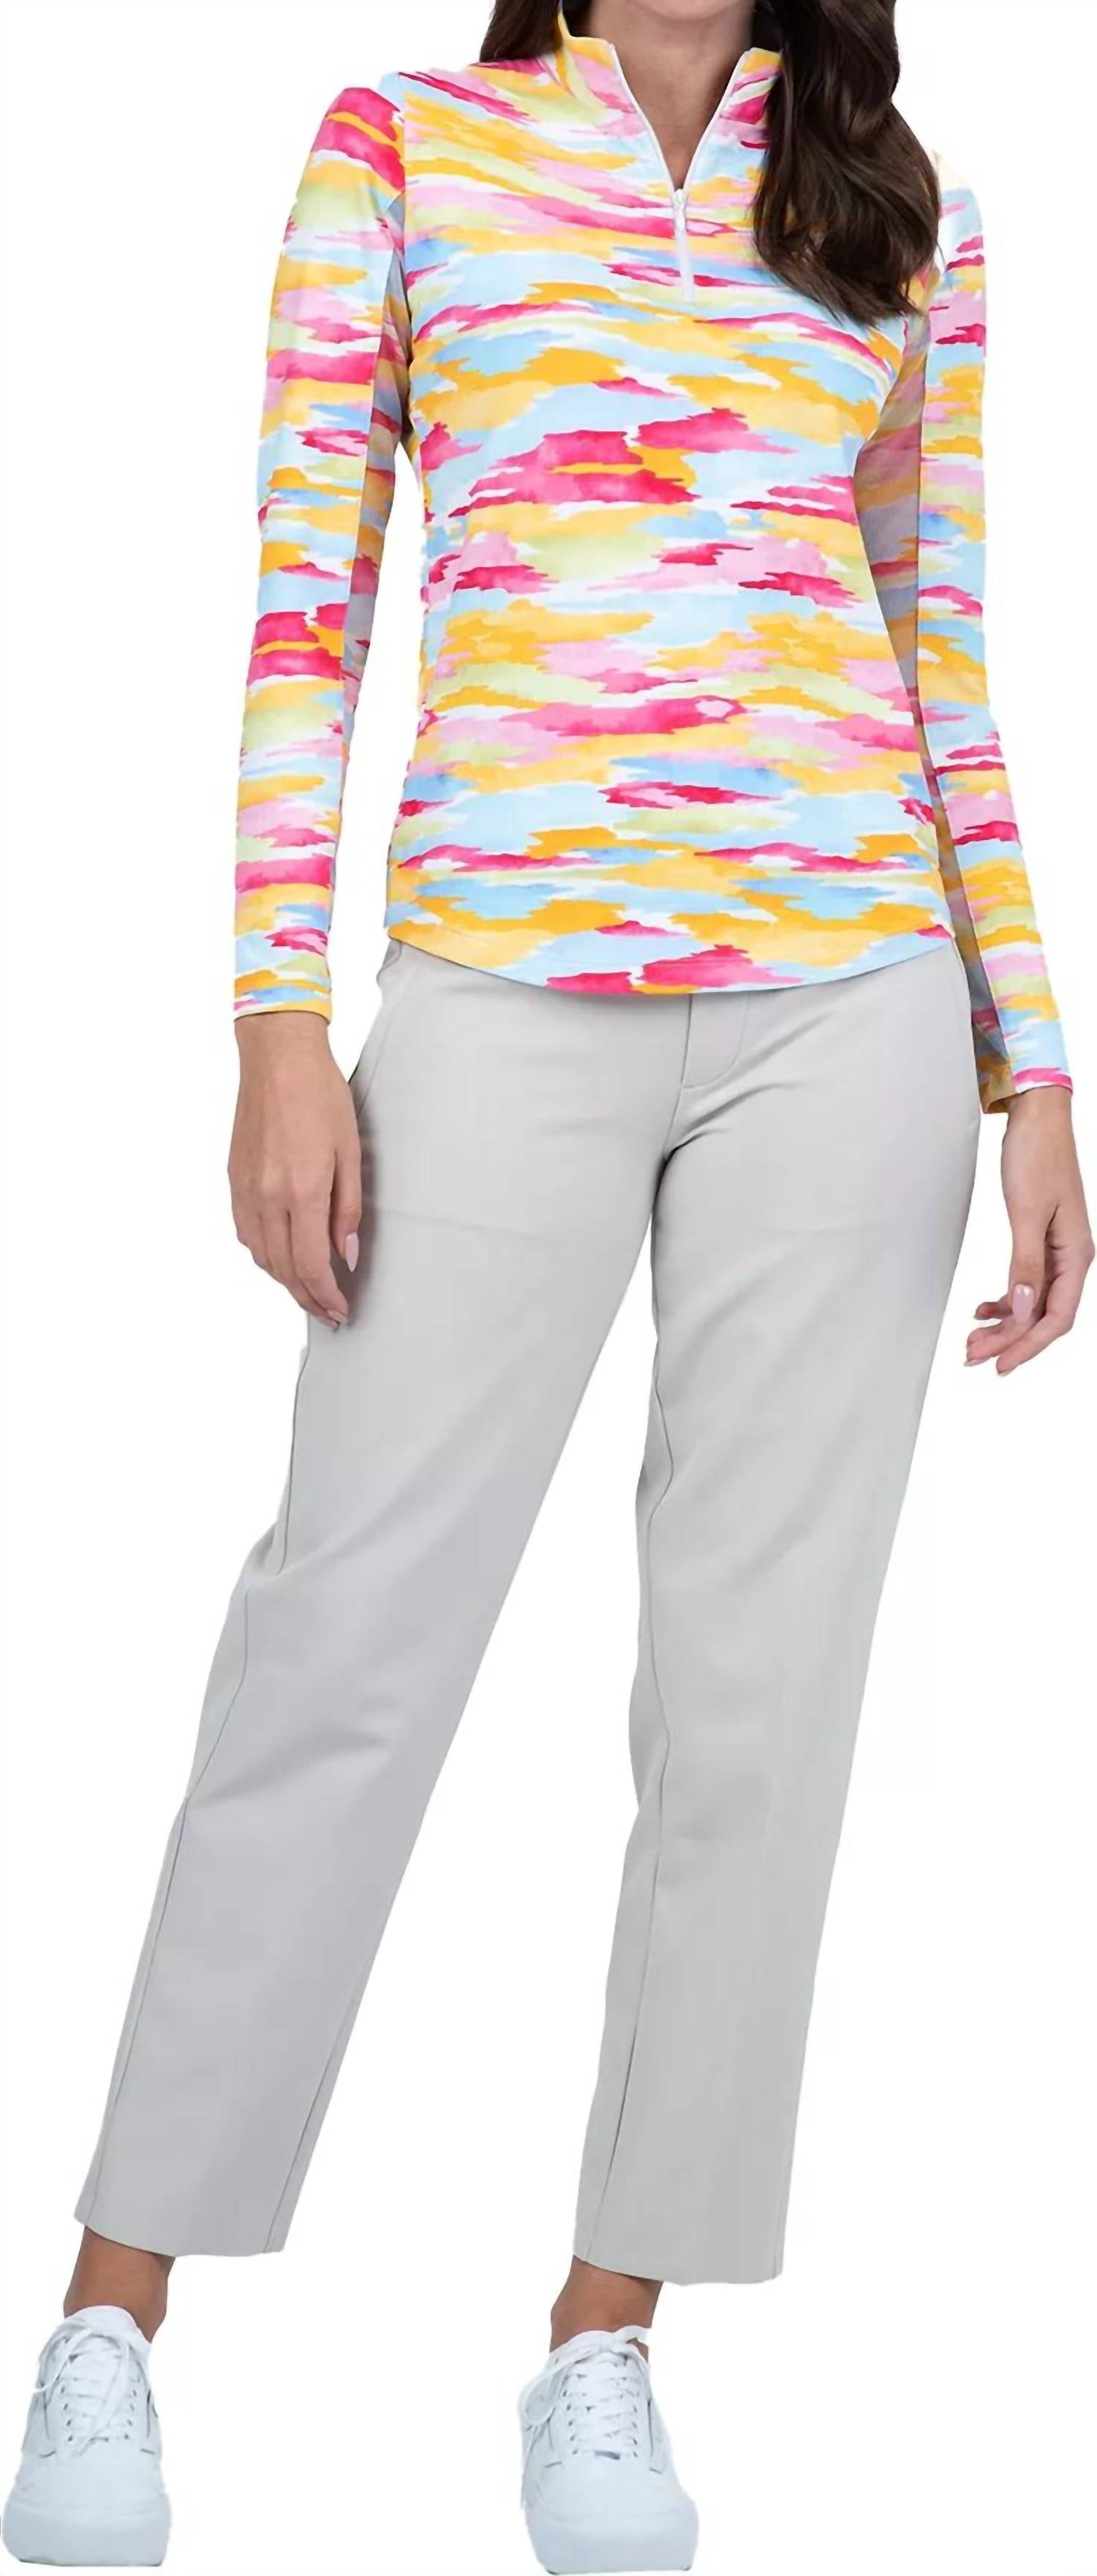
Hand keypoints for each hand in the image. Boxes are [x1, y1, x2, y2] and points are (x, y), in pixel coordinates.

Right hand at [229, 1014, 361, 1324]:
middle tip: (328, 1312)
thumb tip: (346, 1257)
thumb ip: (347, 1211)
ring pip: (261, 1256)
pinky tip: (281, 1255)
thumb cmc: (320, 1096)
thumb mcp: (350, 1153)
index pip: (310, 1266)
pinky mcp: (234, 1180)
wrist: (277, 1059)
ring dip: (285, 1280)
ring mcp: (245, 1190)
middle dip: (307, 1298)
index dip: (325, 1297)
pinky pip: (246, 1233)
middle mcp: (267, 1198)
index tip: (340, 1311)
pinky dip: (264, 1254)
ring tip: (308, 1290)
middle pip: (283, 1269)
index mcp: (300, 1192)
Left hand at [967, 1088, 1092, 1375]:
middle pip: (1041, 1316)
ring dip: (1003, 1324)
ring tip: (972, 1339)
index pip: (1056, 1318)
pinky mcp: (1040, 1240)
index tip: (999, 1365)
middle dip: (1008, 1339)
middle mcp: (1070, 1258)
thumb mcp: (1027, 1212)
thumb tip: (1020, 1309)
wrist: (1036, 1119)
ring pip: (1030, 1302)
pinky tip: (983, 1309)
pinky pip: (1025, 1283)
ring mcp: (1056, 1251)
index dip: (1028, 1346)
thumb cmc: (1037, 1156)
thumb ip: (1025, 1264)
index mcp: (1076, 1256)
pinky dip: (1004, 1300)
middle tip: (972, 1355)